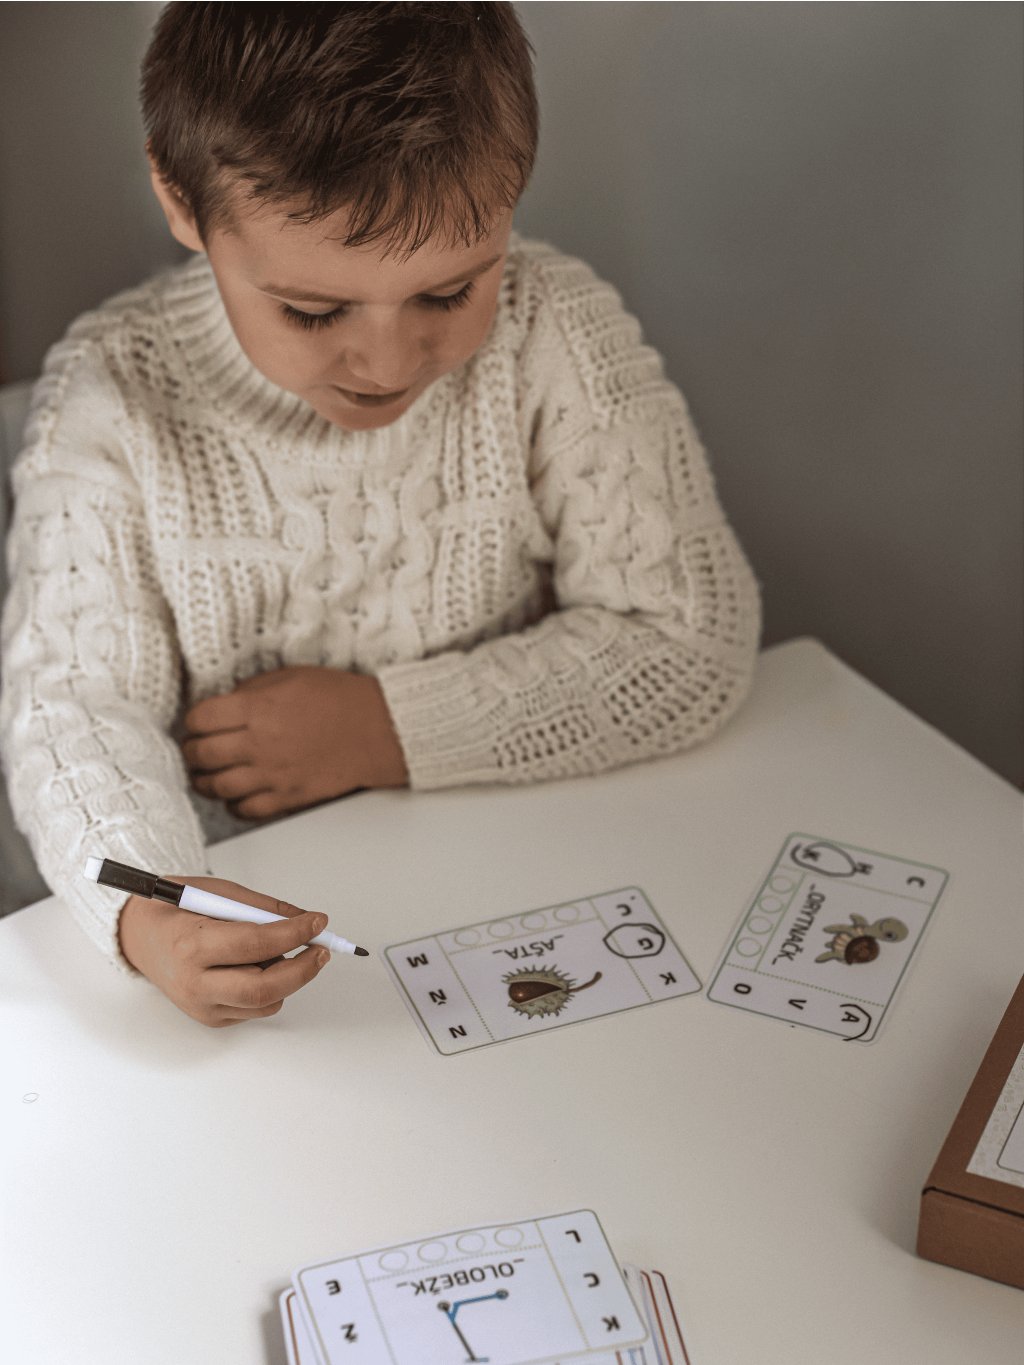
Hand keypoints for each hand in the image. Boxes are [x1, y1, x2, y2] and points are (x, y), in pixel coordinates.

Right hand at [118, 875, 330, 1025]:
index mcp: (192, 945)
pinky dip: (271, 989)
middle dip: (303, 969)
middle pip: (264, 989)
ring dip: (288, 978)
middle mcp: (194, 983)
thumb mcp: (216, 892)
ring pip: (266, 1003)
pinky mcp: (210, 1019)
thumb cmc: (177, 911)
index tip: (318, 921)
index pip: (256, 944)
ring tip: (282, 951)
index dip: (294, 933)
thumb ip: (261, 908)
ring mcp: (201, 1007)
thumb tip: (305, 920)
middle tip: (323, 950)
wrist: (141, 938)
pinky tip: (259, 966)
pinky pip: (256, 1009)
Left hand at [181, 666, 407, 819]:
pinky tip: (235, 794)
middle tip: (195, 748)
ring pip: (218, 787)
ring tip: (207, 774)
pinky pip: (246, 809)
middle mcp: (259, 743)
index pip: (200, 718)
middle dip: (192, 751)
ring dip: (205, 781)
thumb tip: (227, 703)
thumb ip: (253, 690)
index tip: (198, 721)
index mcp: (257, 708)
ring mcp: (273, 774)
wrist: (378, 729)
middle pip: (202, 754)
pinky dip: (234, 804)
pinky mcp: (288, 797)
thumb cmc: (340, 699)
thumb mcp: (291, 676)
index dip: (193, 720)